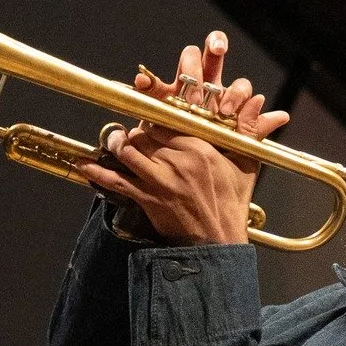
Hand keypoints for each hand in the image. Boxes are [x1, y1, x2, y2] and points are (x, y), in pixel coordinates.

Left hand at [80, 32, 289, 244]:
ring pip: (130, 150)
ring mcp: (162, 180)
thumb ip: (249, 131)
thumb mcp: (245, 165)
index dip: (153, 108)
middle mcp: (180, 160)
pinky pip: (117, 182)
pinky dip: (98, 173)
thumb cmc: (231, 204)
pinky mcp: (149, 200)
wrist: (218, 243)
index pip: (169, 117)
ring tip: (112, 141)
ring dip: (117, 144)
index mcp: (201, 147)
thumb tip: (261, 104)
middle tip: (129, 128)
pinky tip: (84, 165)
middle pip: (146, 131)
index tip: (144, 101)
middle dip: (135, 128)